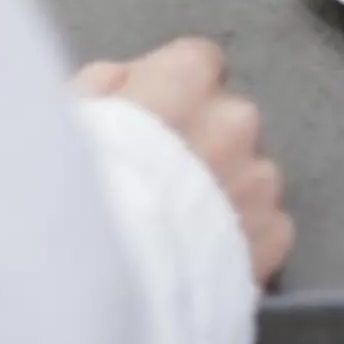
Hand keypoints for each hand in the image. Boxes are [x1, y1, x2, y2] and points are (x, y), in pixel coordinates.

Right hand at [75, 37, 293, 284]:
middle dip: (203, 142)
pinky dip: (242, 237)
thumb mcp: (69, 114)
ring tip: (179, 226)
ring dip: (224, 190)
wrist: (98, 281)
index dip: (174, 91)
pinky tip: (201, 254)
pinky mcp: (274, 235)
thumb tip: (130, 80)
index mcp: (184, 80)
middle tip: (161, 180)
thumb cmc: (75, 191)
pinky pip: (265, 225)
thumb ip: (110, 83)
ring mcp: (260, 180)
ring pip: (250, 174)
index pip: (198, 62)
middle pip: (228, 119)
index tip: (156, 118)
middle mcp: (234, 120)